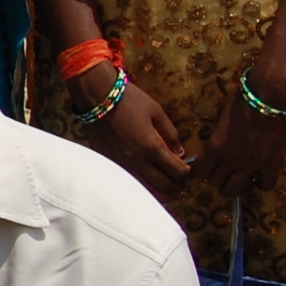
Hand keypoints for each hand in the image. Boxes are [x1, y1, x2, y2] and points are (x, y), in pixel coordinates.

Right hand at [70, 68, 190, 194]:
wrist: (96, 97)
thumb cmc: (130, 100)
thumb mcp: (157, 111)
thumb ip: (171, 133)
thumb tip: (180, 152)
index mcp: (152, 146)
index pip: (177, 171)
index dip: (187, 173)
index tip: (189, 169)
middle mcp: (137, 161)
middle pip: (164, 187)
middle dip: (177, 185)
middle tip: (180, 178)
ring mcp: (121, 165)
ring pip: (146, 188)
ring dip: (159, 186)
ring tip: (164, 177)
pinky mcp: (109, 163)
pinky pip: (129, 178)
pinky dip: (141, 180)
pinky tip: (144, 170)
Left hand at [197, 78, 285, 198]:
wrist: (272, 93)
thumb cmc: (244, 96)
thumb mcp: (223, 115)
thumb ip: (219, 133)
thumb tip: (219, 138)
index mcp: (215, 146)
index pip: (200, 171)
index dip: (203, 170)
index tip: (207, 166)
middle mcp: (231, 159)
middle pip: (215, 183)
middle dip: (217, 177)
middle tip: (224, 170)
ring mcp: (252, 164)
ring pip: (235, 190)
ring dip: (235, 185)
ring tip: (240, 177)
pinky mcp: (273, 163)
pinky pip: (265, 185)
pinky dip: (262, 182)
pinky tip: (261, 174)